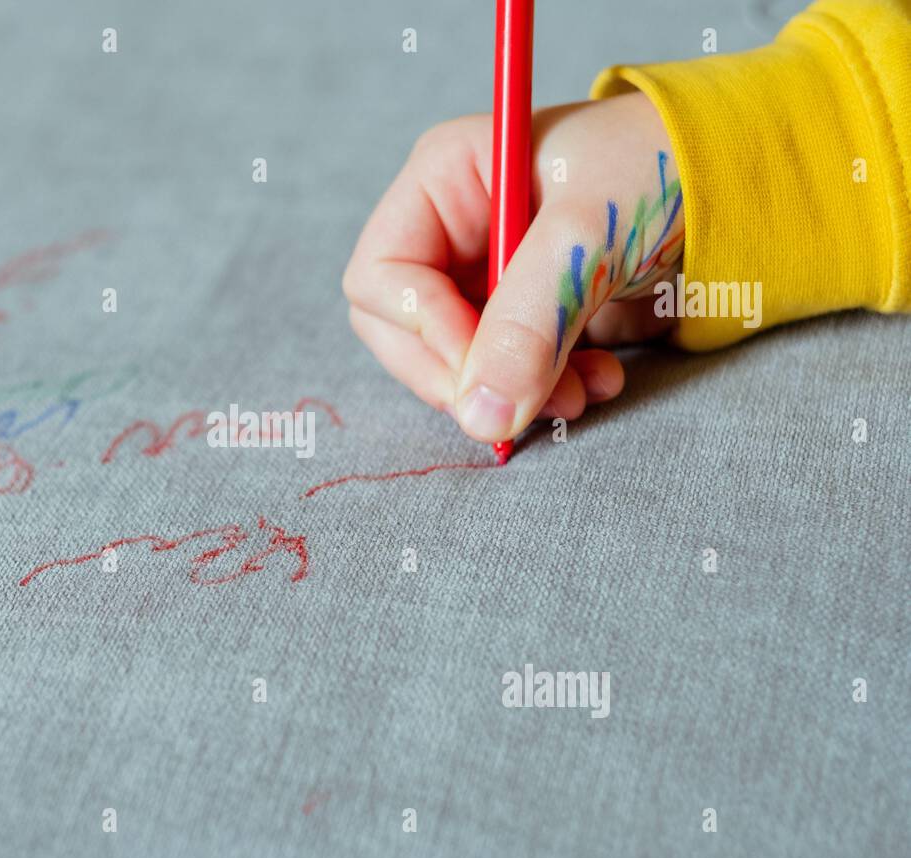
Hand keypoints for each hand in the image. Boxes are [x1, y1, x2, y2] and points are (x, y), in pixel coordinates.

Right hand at [342, 92, 683, 442]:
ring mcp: (491, 276)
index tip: (483, 370)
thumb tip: (481, 415)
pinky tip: (596, 381)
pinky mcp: (532, 315)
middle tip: (518, 406)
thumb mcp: (586, 235)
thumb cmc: (662, 164)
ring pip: (458, 361)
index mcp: (446, 181)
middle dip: (465, 374)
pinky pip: (509, 373)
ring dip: (514, 391)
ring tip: (579, 394)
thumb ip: (528, 321)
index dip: (423, 330)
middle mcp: (456, 230)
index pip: (383, 277)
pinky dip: (547, 389)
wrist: (751, 179)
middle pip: (406, 330)